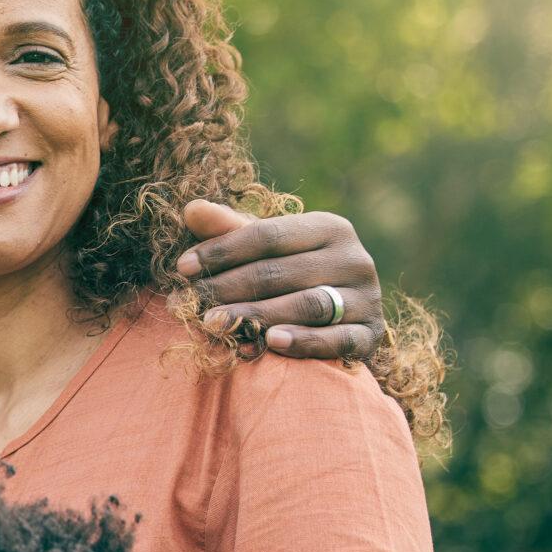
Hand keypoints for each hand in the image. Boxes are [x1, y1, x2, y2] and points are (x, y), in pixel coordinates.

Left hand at [175, 201, 384, 359]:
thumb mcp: (265, 249)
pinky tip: (271, 342)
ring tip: (214, 324)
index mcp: (329, 228)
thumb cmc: (292, 275)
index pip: (269, 235)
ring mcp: (366, 298)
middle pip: (281, 272)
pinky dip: (305, 341)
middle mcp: (354, 258)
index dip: (222, 250)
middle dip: (228, 288)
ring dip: (256, 315)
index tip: (181, 268)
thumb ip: (230, 230)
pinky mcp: (370, 334)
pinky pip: (337, 339)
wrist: (345, 320)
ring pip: (306, 305)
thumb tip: (191, 209)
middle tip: (187, 304)